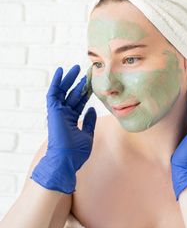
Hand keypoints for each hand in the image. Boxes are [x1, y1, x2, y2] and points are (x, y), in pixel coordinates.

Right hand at [30, 64, 96, 193]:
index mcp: (72, 119)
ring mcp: (58, 112)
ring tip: (76, 68)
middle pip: (72, 94)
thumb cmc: (76, 151)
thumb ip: (90, 121)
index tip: (93, 81)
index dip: (86, 91)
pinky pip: (53, 93)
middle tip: (87, 71)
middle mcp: (64, 114)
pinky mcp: (53, 110)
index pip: (80, 102)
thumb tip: (93, 109)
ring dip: (69, 79)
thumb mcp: (88, 134)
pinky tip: (61, 71)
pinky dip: (56, 82)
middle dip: (79, 82)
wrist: (66, 160)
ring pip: (63, 91)